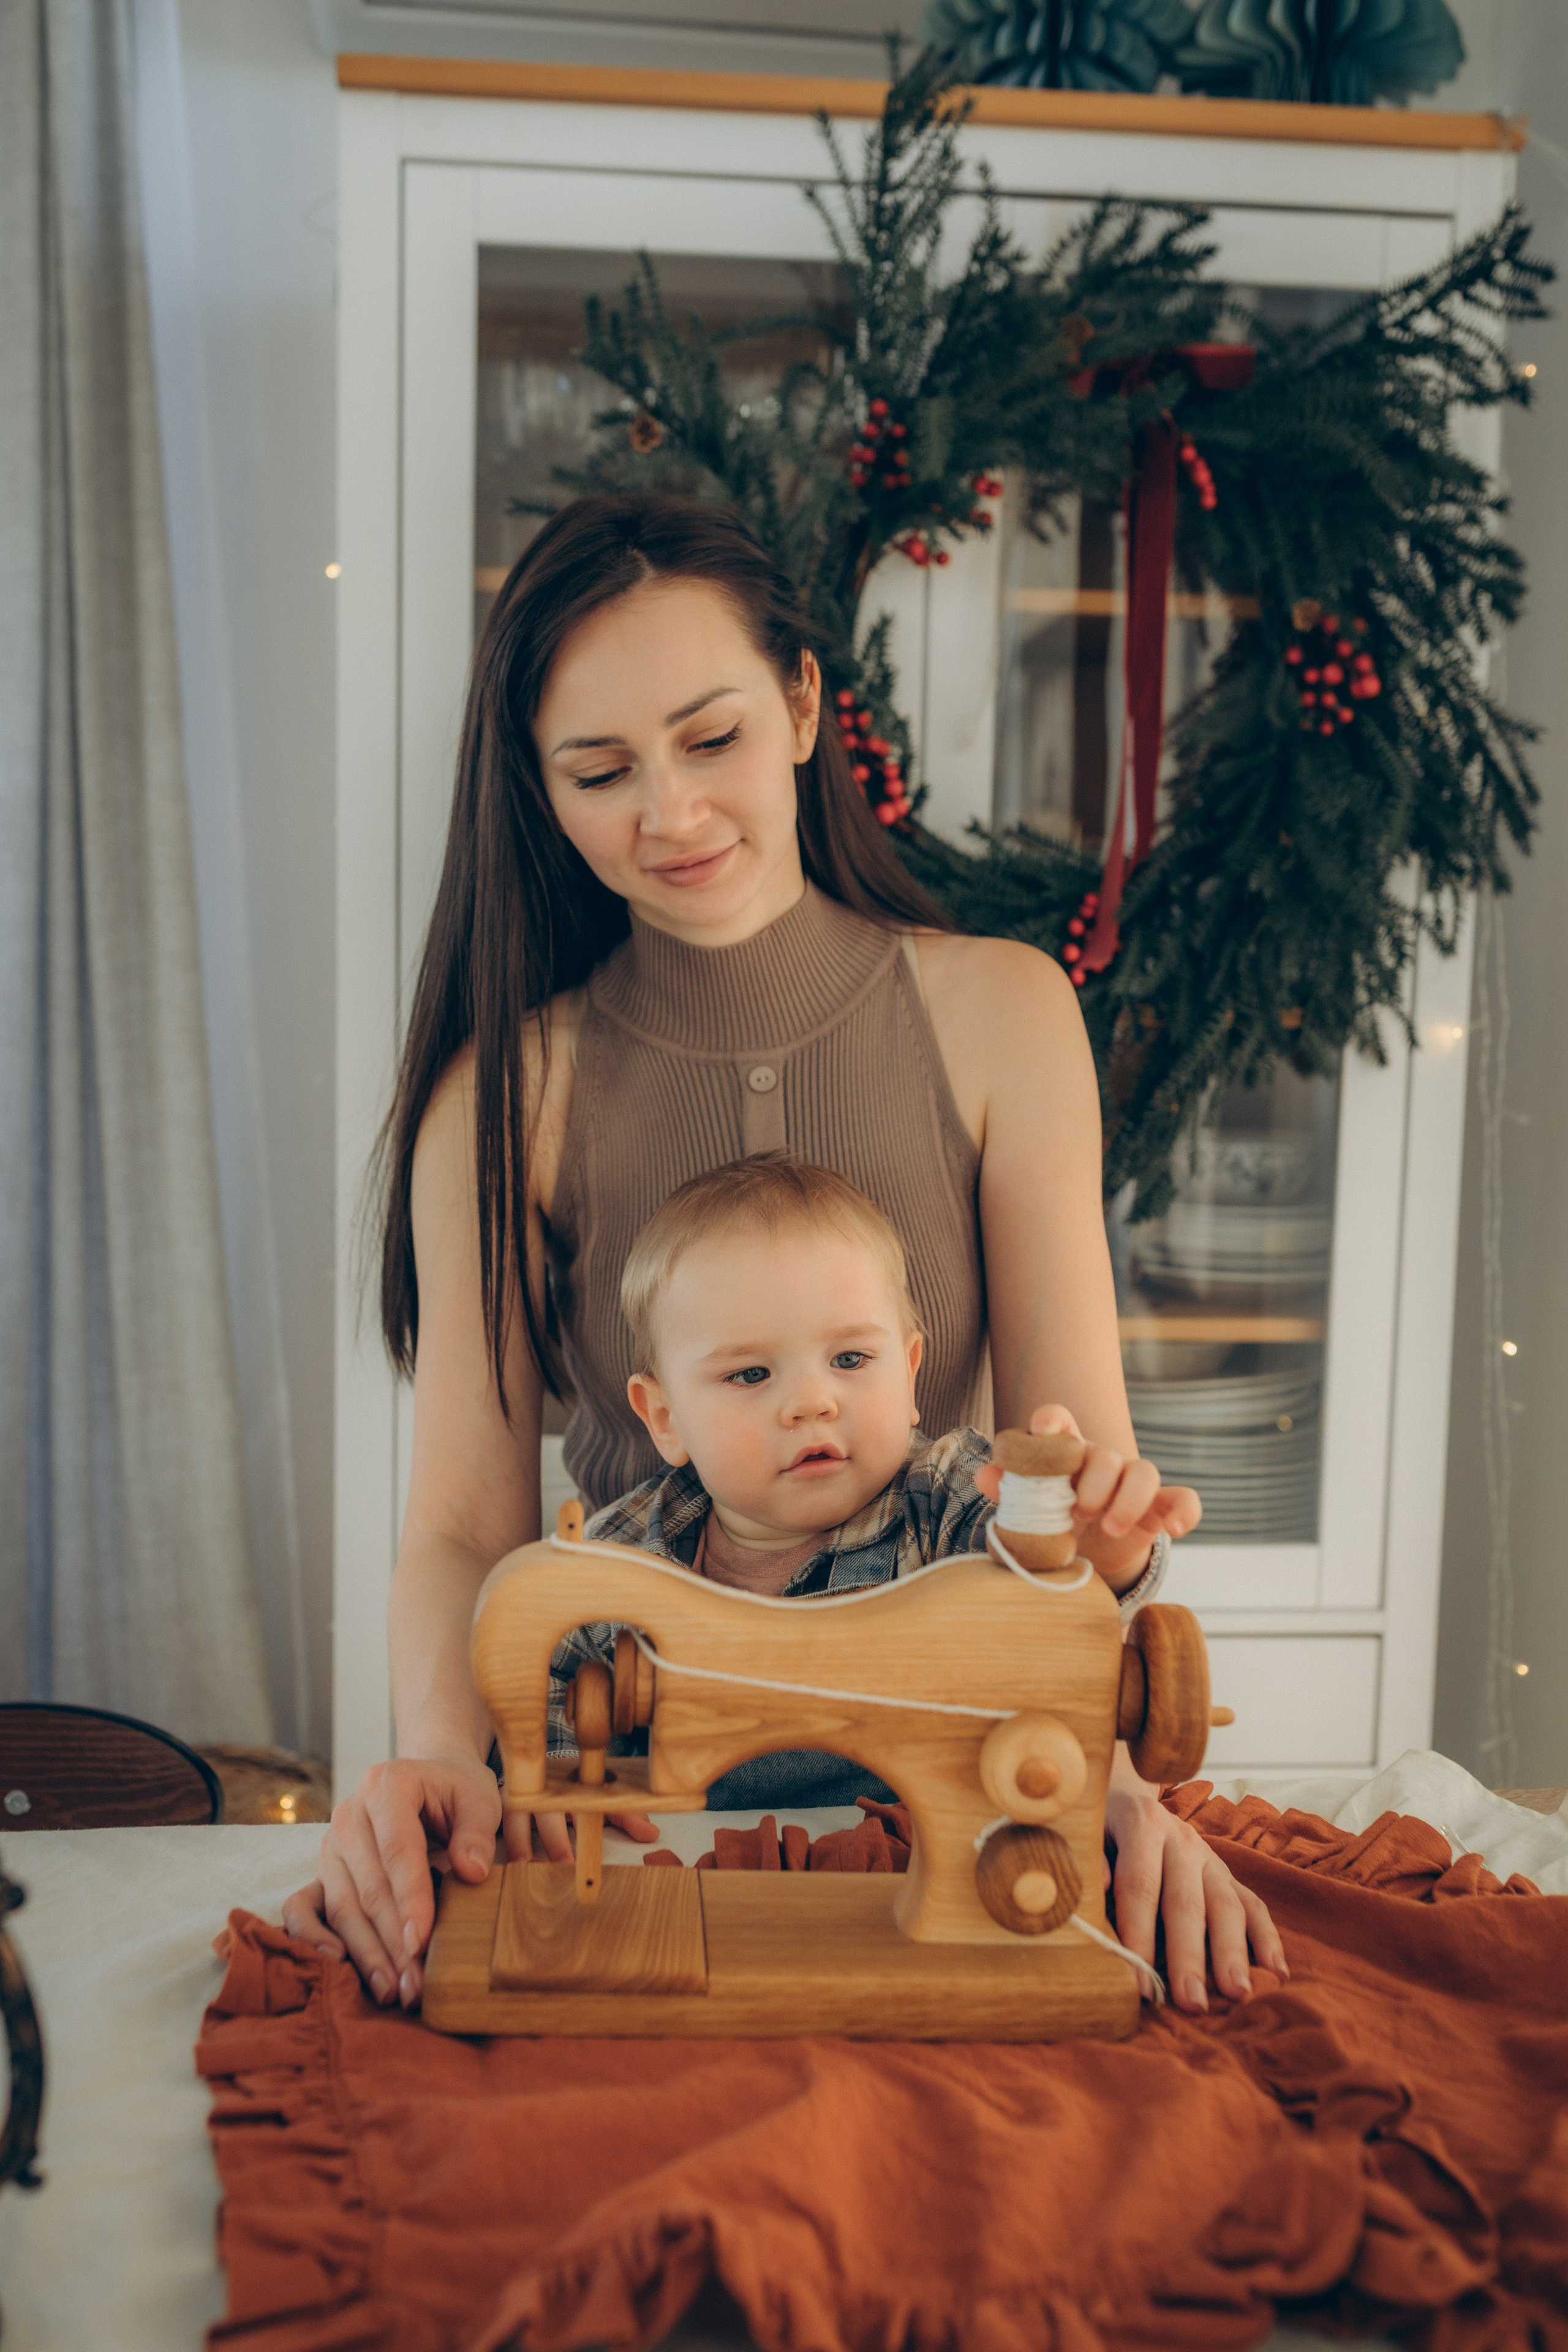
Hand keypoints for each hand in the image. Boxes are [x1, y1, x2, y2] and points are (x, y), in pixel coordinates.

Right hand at [280, 1751, 659, 2006]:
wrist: (428, 1780)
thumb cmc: (456, 1793)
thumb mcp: (479, 1799)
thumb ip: (476, 1832)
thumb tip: (473, 1872)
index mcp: (387, 1785)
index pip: (398, 1849)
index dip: (410, 1898)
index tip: (422, 1941)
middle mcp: (349, 1814)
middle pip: (368, 1886)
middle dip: (392, 1940)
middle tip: (415, 1983)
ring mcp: (330, 1845)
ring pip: (341, 1906)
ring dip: (366, 1952)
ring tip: (394, 1990)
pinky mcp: (321, 1871)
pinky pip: (301, 1907)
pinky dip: (314, 1937)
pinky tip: (340, 1966)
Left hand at [976, 1404, 1200, 1548]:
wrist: (1087, 1555)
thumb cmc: (1053, 1520)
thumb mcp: (1030, 1510)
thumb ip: (1010, 1491)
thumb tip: (985, 1475)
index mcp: (1065, 1454)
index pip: (1060, 1421)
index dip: (1052, 1421)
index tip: (1043, 1430)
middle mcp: (1102, 1461)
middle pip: (1104, 1454)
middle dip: (1093, 1481)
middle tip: (1077, 1512)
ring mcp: (1134, 1484)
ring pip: (1144, 1471)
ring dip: (1128, 1499)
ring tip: (1110, 1528)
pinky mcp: (1159, 1509)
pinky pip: (1183, 1499)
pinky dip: (1185, 1511)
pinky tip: (1176, 1530)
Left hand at [1102, 1775, 1286, 2013]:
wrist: (1130, 1797)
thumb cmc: (1102, 1830)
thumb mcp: (1088, 1835)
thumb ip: (1092, 1863)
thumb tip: (1095, 1890)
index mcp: (1142, 1826)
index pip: (1141, 1885)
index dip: (1140, 1935)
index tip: (1141, 1982)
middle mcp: (1182, 1840)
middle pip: (1187, 1902)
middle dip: (1189, 1955)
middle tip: (1192, 2002)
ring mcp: (1211, 1858)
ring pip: (1227, 1905)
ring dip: (1232, 1952)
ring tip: (1238, 1993)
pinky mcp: (1229, 1875)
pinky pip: (1254, 1905)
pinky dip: (1267, 1938)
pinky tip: (1276, 1971)